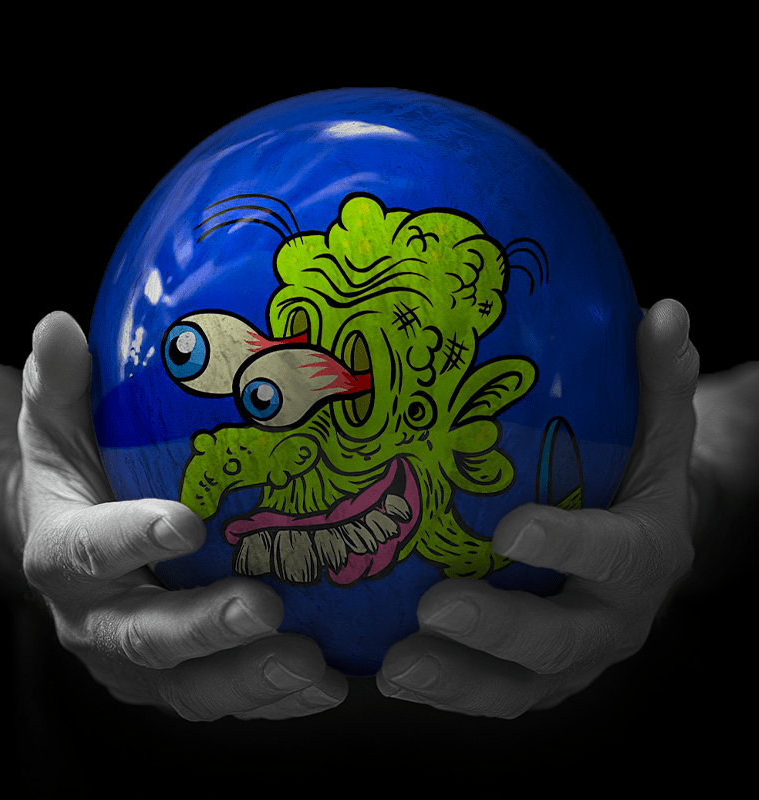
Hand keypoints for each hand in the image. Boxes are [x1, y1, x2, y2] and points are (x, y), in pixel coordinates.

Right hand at [16, 311, 346, 720]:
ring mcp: (136, 662)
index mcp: (63, 553)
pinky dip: (274, 700)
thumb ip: (61, 384)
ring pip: (188, 688)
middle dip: (204, 627)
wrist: (76, 547)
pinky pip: (223, 698)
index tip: (185, 522)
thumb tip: (59, 324)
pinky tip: (327, 682)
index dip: (130, 539)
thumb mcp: (59, 426)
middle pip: (143, 637)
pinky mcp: (176, 681)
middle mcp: (93, 620)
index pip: (86, 550)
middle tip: (265, 607)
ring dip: (250, 680)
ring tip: (312, 665)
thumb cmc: (79, 476)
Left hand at [377, 298, 697, 715]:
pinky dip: (443, 689)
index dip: (567, 547)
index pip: (614, 554)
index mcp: (645, 554)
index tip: (509, 530)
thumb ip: (661, 377)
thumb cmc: (641, 478)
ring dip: (456, 682)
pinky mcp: (535, 678)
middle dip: (498, 629)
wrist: (650, 548)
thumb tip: (666, 310)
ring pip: (517, 687)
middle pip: (561, 642)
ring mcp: (572, 660)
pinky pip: (489, 693)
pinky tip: (385, 671)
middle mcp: (613, 620)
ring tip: (394, 668)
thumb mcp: (659, 428)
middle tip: (432, 607)